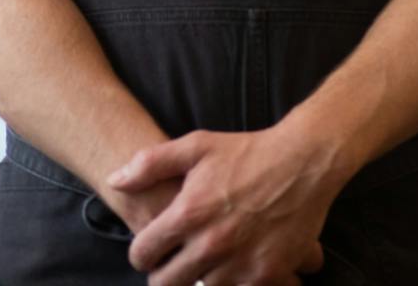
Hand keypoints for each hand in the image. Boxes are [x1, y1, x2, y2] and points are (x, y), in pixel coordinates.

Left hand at [110, 126, 336, 285]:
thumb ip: (150, 163)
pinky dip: (233, 283)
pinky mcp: (264, 277)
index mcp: (188, 213)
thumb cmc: (246, 152)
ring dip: (201, 278)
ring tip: (208, 259)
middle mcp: (210, 244)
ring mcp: (238, 264)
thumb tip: (115, 180)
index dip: (142, 252)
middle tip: (174, 261)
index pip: (142, 254)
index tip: (152, 247)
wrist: (303, 163)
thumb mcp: (197, 146)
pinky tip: (235, 264)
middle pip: (165, 285)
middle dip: (164, 274)